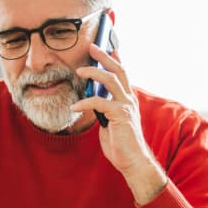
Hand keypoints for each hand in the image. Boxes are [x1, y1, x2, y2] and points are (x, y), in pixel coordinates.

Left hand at [72, 44, 166, 204]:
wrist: (132, 161)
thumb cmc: (121, 143)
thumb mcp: (109, 121)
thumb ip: (103, 108)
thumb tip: (91, 97)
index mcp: (128, 99)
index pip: (123, 73)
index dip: (114, 58)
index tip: (106, 46)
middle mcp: (129, 99)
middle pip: (118, 70)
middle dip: (104, 56)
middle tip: (92, 46)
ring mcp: (126, 106)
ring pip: (110, 81)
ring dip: (94, 73)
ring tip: (79, 71)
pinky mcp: (120, 115)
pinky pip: (100, 102)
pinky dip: (85, 102)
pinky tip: (75, 107)